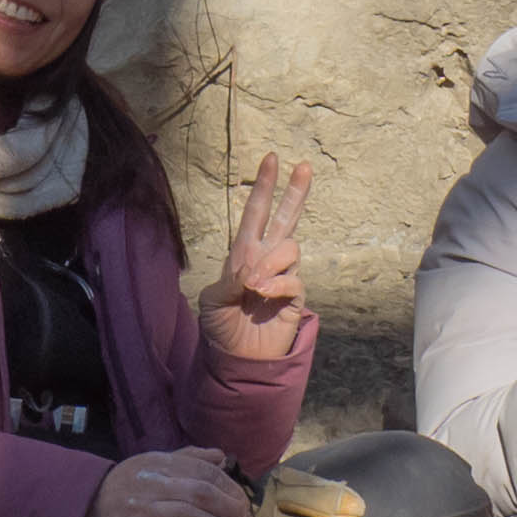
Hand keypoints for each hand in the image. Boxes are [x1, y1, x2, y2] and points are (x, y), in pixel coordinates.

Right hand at [81, 446, 253, 516]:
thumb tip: (221, 456)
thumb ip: (187, 458)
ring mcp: (138, 511)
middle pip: (199, 493)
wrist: (80, 509)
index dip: (229, 487)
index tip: (243, 503)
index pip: (202, 471)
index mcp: (156, 463)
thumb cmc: (124, 486)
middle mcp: (148, 484)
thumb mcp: (151, 464)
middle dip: (229, 508)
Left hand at [197, 154, 318, 368]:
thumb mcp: (213, 300)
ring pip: (290, 247)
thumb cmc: (222, 326)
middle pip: (287, 218)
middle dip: (294, 192)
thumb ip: (229, 280)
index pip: (256, 213)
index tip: (271, 158)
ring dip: (270, 262)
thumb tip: (251, 270)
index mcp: (244, 252)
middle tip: (303, 165)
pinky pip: (294, 279)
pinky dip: (277, 283)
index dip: (264, 187)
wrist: (236, 358)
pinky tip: (262, 294)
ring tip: (252, 285)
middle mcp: (267, 259)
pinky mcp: (296, 297)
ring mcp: (283, 276)